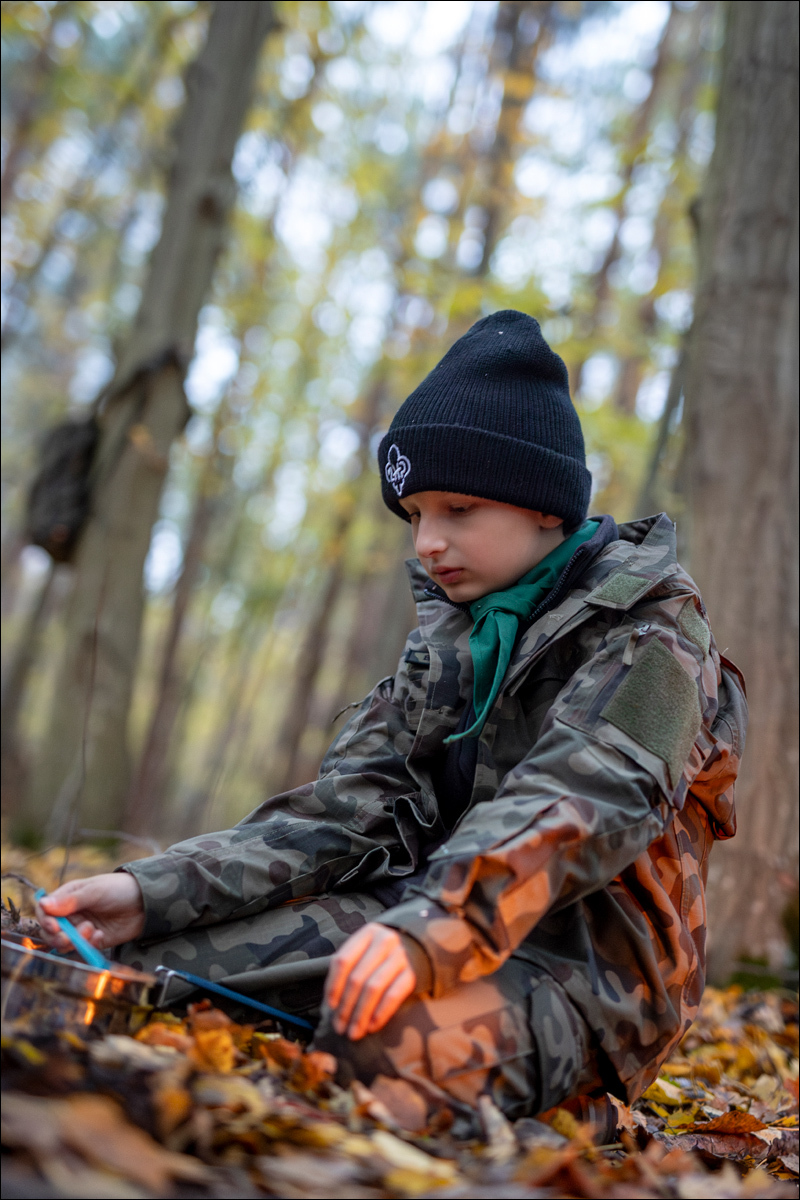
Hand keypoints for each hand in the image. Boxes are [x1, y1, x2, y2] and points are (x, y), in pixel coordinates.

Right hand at [35, 873, 144, 951]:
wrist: (145, 902)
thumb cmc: (119, 889)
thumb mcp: (95, 891)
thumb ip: (71, 900)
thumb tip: (43, 903)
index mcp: (67, 897)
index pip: (45, 911)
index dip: (46, 921)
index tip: (55, 926)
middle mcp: (71, 914)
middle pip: (50, 932)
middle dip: (59, 936)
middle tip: (73, 935)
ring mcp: (81, 928)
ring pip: (64, 943)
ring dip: (75, 941)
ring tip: (92, 930)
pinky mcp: (92, 940)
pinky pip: (82, 949)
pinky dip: (88, 945)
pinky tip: (101, 935)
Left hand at [325, 923, 415, 1040]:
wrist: (412, 951)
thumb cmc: (377, 955)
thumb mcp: (362, 952)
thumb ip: (346, 970)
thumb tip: (332, 1006)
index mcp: (367, 933)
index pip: (343, 961)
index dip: (334, 986)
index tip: (330, 1007)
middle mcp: (385, 941)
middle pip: (358, 978)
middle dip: (346, 1007)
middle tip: (340, 1027)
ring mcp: (400, 956)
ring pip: (374, 988)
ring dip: (361, 1014)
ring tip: (354, 1032)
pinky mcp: (412, 973)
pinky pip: (394, 995)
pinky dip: (381, 1013)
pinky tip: (372, 1026)